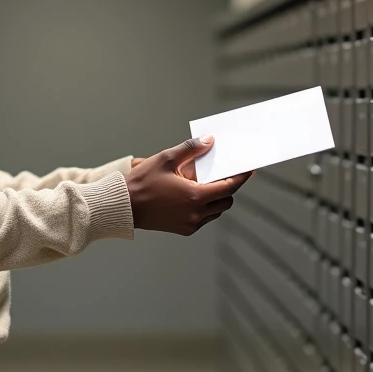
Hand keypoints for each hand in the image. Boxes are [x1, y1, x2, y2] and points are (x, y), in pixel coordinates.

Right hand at [125, 137, 252, 235]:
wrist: (124, 206)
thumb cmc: (142, 182)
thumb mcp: (166, 159)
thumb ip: (191, 149)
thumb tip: (210, 141)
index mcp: (195, 196)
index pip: (229, 187)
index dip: (241, 177)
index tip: (248, 170)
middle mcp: (196, 213)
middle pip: (226, 201)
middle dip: (227, 188)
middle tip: (219, 176)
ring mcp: (191, 224)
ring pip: (216, 211)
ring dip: (215, 199)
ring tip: (202, 185)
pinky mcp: (184, 230)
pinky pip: (204, 218)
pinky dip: (204, 208)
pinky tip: (191, 196)